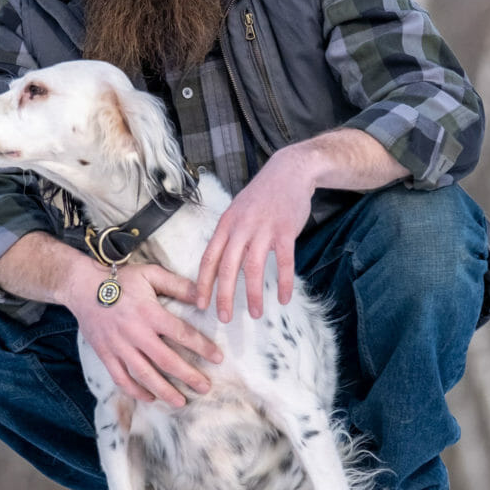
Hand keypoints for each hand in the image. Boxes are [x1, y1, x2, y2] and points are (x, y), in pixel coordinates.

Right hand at [68, 261, 223, 407]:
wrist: (83, 287)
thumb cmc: (121, 280)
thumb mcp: (151, 274)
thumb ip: (177, 285)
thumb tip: (203, 296)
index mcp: (150, 313)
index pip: (182, 333)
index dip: (202, 347)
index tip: (218, 358)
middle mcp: (136, 333)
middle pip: (166, 360)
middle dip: (188, 376)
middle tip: (205, 388)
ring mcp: (119, 347)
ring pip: (145, 375)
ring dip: (164, 391)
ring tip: (181, 402)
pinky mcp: (106, 355)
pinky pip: (121, 378)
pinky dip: (136, 391)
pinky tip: (150, 398)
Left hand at [195, 145, 314, 322]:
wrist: (289, 171)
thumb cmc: (262, 195)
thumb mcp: (237, 211)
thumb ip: (229, 236)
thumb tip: (218, 265)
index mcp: (226, 224)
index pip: (209, 258)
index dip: (203, 283)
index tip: (200, 304)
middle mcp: (240, 228)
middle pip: (226, 267)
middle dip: (223, 296)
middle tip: (224, 318)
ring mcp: (263, 229)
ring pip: (253, 268)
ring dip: (252, 294)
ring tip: (255, 314)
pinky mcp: (285, 231)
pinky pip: (284, 262)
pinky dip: (284, 283)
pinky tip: (283, 298)